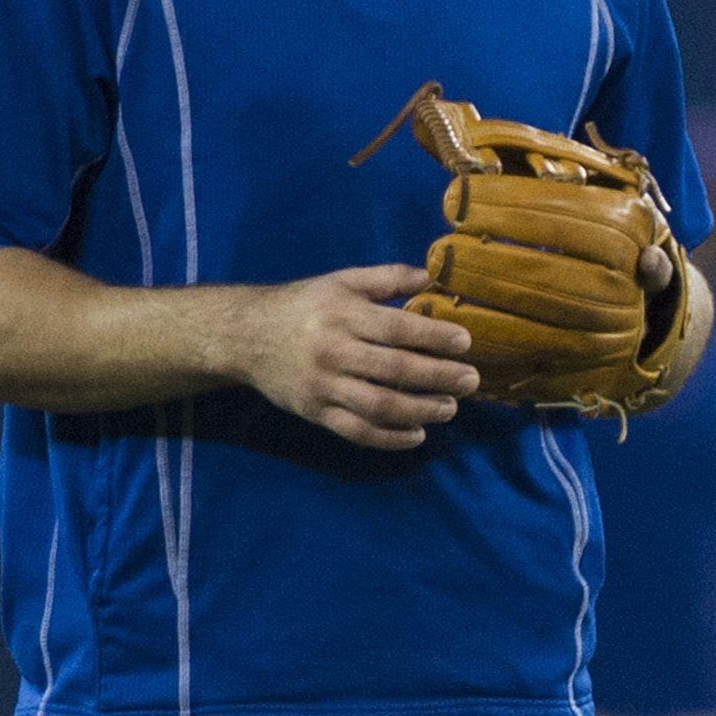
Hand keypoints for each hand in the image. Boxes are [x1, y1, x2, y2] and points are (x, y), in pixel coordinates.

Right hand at [232, 265, 480, 449]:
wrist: (244, 335)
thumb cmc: (304, 305)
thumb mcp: (341, 281)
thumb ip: (387, 278)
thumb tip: (432, 276)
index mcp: (342, 315)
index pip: (396, 329)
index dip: (434, 337)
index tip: (465, 342)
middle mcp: (332, 351)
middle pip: (394, 370)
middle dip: (439, 377)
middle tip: (470, 380)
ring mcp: (323, 386)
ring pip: (378, 406)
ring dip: (421, 410)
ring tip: (450, 408)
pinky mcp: (314, 412)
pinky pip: (356, 432)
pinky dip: (390, 438)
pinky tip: (417, 434)